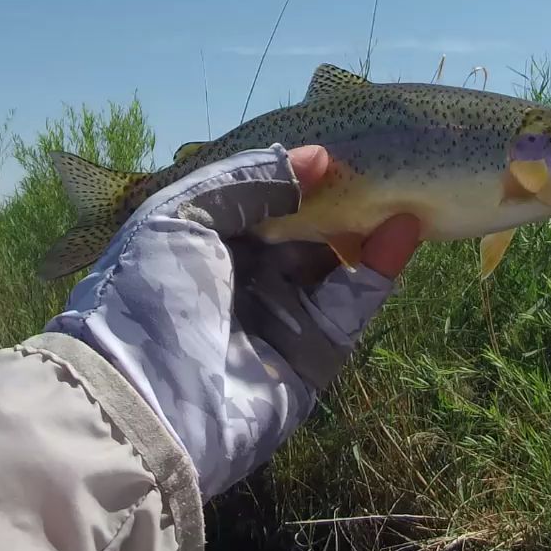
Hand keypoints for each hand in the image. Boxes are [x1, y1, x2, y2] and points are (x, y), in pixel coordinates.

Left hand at [44, 145, 420, 497]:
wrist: (145, 405)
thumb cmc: (151, 293)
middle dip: (341, 196)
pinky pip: (353, 303)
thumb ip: (247, 179)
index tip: (337, 145)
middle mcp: (244, 275)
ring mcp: (282, 314)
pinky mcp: (315, 353)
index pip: (260, 197)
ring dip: (369, 226)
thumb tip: (316, 156)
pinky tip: (404, 229)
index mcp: (202, 240)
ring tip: (405, 186)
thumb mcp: (180, 215)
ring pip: (336, 261)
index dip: (296, 173)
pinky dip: (381, 267)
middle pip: (305, 226)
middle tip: (383, 160)